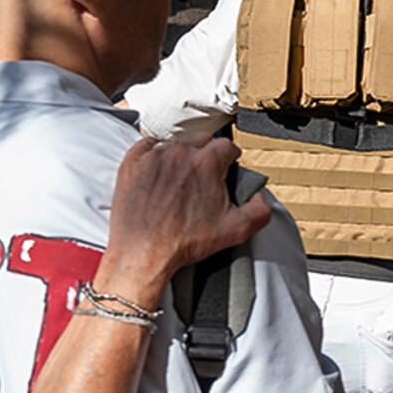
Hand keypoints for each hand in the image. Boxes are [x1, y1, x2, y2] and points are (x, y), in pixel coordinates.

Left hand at [95, 137, 270, 305]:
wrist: (143, 253)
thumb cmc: (185, 242)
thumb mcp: (236, 230)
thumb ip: (260, 210)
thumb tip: (260, 195)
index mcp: (207, 163)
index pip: (227, 146)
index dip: (230, 157)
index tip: (226, 168)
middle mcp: (181, 152)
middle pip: (201, 140)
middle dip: (206, 153)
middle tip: (204, 175)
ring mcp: (153, 156)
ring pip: (175, 143)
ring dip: (181, 155)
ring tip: (180, 177)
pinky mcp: (132, 163)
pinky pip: (146, 146)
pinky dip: (153, 153)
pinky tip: (158, 170)